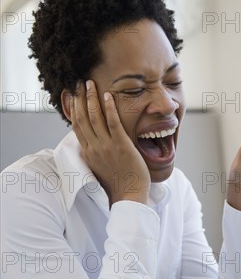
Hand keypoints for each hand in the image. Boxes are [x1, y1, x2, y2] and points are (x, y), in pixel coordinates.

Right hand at [70, 80, 150, 205]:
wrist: (128, 195)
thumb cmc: (118, 182)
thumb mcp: (100, 167)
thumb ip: (95, 153)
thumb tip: (92, 144)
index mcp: (88, 152)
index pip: (77, 126)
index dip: (74, 109)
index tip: (73, 96)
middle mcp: (93, 148)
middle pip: (82, 118)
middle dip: (80, 98)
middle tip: (78, 83)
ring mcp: (106, 146)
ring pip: (95, 117)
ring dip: (92, 98)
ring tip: (90, 84)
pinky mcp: (121, 145)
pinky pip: (113, 123)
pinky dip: (109, 107)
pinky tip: (109, 95)